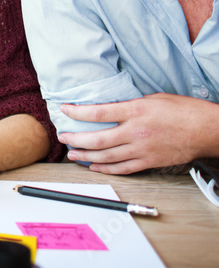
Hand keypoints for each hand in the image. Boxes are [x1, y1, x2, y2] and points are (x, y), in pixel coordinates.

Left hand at [59, 93, 218, 174]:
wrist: (207, 130)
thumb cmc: (183, 110)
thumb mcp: (152, 98)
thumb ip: (130, 104)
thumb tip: (112, 107)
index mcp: (135, 111)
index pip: (98, 112)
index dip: (77, 112)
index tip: (64, 109)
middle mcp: (136, 132)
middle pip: (98, 139)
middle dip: (76, 139)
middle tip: (63, 137)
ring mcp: (142, 149)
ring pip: (107, 156)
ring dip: (86, 156)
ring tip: (72, 154)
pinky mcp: (150, 162)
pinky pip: (124, 168)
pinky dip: (106, 169)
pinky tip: (94, 167)